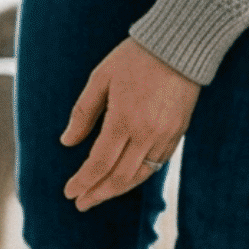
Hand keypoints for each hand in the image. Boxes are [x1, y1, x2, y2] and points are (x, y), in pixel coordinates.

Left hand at [60, 39, 199, 211]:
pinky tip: (124, 180)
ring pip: (139, 175)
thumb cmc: (135, 57)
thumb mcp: (100, 78)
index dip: (83, 181)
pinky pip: (156, 164)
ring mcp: (165, 135)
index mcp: (123, 119)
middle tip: (80, 203)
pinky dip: (138, 176)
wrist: (182, 44)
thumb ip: (83, 113)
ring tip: (98, 196)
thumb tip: (67, 142)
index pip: (99, 163)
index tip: (69, 192)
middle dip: (97, 193)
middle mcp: (146, 133)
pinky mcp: (178, 133)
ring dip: (116, 190)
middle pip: (119, 176)